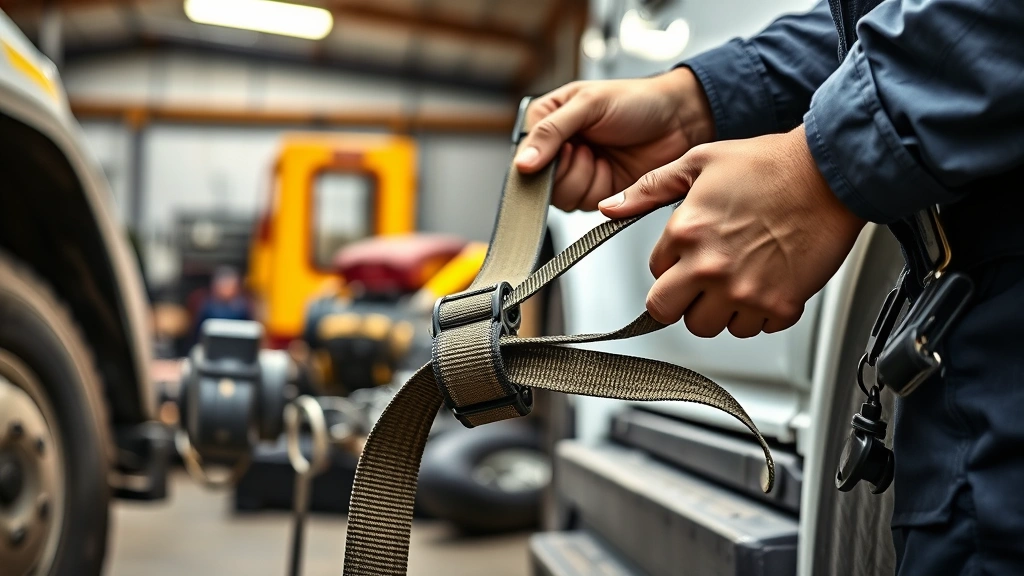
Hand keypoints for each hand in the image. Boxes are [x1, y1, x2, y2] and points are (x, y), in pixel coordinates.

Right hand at [514, 68, 713, 211]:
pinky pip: (583, 206)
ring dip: (584, 179)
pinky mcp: (596, 191)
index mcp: (547, 120)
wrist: (679, 120)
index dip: (542, 159)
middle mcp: (557, 148)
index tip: (566, 149)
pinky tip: (611, 171)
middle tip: (587, 149)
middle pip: (539, 182)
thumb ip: (552, 131)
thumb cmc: (637, 100)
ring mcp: (576, 171)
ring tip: (601, 155)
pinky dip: (598, 191)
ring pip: (560, 198)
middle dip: (567, 169)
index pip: (523, 153)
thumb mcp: (589, 104)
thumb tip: (523, 163)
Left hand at [599, 126, 865, 337]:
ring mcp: (745, 292)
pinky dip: (759, 312)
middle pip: (670, 313)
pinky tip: (767, 280)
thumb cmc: (771, 163)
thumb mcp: (698, 162)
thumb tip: (609, 206)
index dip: (672, 264)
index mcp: (686, 234)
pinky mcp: (780, 306)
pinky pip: (755, 329)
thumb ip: (648, 188)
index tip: (691, 252)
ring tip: (739, 276)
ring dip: (720, 309)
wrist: (832, 173)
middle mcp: (711, 268)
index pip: (654, 275)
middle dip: (681, 299)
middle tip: (702, 281)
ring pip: (711, 327)